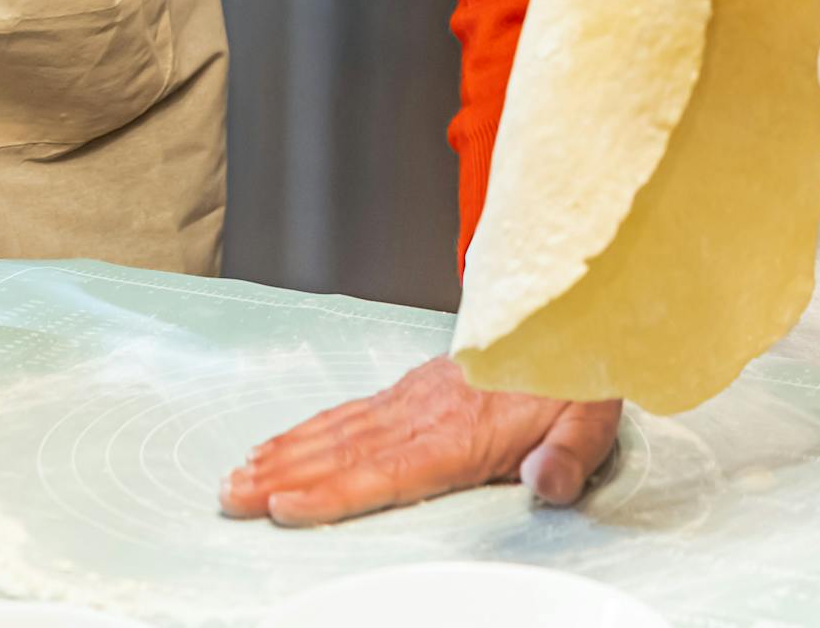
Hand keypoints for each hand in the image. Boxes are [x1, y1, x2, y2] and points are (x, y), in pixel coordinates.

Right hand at [219, 356, 620, 524]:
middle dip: (283, 475)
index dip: (332, 492)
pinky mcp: (409, 389)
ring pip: (337, 430)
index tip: (284, 504)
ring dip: (285, 453)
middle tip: (231, 494)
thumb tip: (546, 485)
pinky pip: (349, 413)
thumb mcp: (589, 422)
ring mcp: (411, 397)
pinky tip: (282, 444)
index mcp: (462, 432)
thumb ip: (567, 458)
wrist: (564, 316)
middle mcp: (424, 412)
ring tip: (238, 473)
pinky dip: (309, 430)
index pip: (386, 471)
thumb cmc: (573, 380)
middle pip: (344, 452)